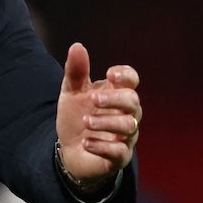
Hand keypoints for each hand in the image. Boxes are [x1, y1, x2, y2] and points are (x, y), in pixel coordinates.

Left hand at [55, 42, 140, 186]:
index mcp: (116, 94)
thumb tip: (77, 46)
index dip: (126, 75)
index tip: (110, 74)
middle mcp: (126, 114)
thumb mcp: (71, 93)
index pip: (132, 80)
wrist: (69, 151)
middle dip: (114, 99)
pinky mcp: (119, 157)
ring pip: (129, 126)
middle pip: (133, 101)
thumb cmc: (76, 118)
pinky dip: (102, 146)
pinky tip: (86, 142)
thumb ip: (75, 72)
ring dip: (106, 122)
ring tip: (86, 122)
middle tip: (92, 99)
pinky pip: (119, 152)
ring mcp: (125, 136)